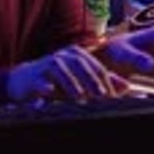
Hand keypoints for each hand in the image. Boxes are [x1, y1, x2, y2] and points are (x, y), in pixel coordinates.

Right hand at [7, 45, 129, 102]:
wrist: (26, 81)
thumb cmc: (58, 81)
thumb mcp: (82, 82)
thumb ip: (103, 82)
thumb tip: (127, 87)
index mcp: (79, 55)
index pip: (97, 67)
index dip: (106, 83)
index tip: (112, 98)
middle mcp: (65, 55)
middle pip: (82, 66)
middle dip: (92, 82)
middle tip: (100, 97)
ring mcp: (48, 62)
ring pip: (62, 70)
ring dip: (71, 84)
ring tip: (80, 97)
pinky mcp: (33, 74)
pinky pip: (40, 80)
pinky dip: (45, 86)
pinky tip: (49, 91)